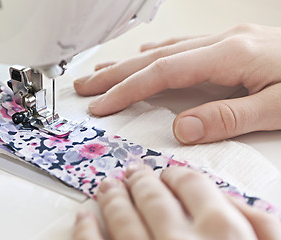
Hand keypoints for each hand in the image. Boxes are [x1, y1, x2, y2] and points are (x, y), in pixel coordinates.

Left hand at [72, 165, 280, 239]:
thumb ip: (261, 229)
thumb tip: (232, 201)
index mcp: (224, 235)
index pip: (194, 186)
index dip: (179, 176)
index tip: (168, 174)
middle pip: (153, 198)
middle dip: (140, 182)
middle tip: (130, 173)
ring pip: (121, 217)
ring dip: (111, 198)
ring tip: (106, 186)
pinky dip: (86, 230)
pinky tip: (84, 217)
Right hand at [74, 24, 280, 143]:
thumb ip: (228, 117)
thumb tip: (183, 128)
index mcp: (230, 55)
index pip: (163, 74)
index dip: (127, 90)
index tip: (101, 105)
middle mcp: (222, 43)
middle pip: (154, 58)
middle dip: (115, 74)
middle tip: (85, 85)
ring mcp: (225, 41)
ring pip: (165, 51)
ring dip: (129, 63)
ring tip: (102, 72)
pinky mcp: (230, 46)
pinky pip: (183, 47)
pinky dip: (157, 55)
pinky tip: (145, 56)